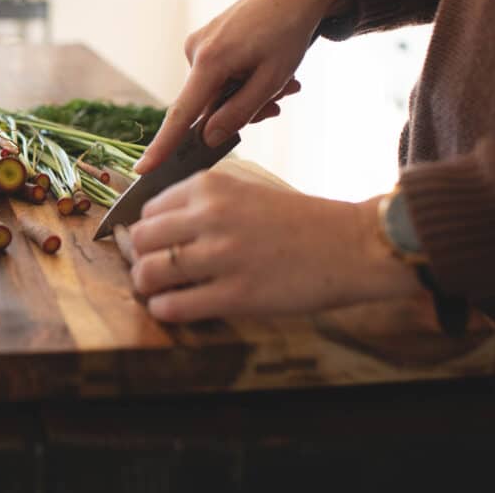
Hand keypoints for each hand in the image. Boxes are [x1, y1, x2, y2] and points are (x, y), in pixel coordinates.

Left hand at [128, 171, 420, 322]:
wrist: (353, 245)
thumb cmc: (299, 220)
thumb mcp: (246, 190)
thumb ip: (203, 202)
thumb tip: (153, 226)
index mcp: (209, 186)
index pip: (148, 209)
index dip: (147, 232)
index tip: (155, 246)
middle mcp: (210, 215)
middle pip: (141, 240)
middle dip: (141, 258)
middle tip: (154, 270)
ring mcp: (222, 255)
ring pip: (149, 273)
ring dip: (148, 287)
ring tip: (161, 291)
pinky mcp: (236, 294)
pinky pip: (174, 306)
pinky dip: (165, 310)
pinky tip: (175, 308)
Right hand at [135, 0, 350, 173]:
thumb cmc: (289, 32)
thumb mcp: (272, 80)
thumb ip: (238, 113)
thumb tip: (207, 138)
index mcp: (210, 61)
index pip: (181, 114)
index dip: (163, 145)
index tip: (143, 168)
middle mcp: (195, 51)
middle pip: (207, 105)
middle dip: (242, 110)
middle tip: (280, 101)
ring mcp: (198, 45)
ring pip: (216, 92)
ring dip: (248, 94)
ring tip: (285, 83)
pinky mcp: (205, 41)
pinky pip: (218, 76)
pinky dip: (242, 80)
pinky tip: (268, 69)